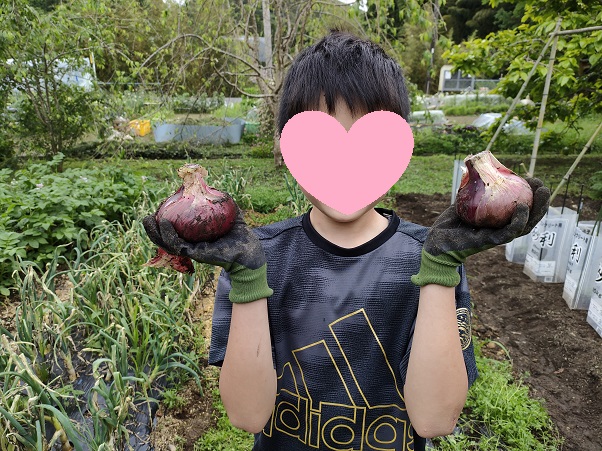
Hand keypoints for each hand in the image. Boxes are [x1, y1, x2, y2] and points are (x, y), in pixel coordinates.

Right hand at [142, 207, 272, 302]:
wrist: (249, 250)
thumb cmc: (240, 233)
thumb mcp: (230, 213)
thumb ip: (221, 200)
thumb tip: (212, 184)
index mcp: (195, 237)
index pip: (174, 230)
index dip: (163, 222)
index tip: (157, 210)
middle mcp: (191, 244)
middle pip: (165, 238)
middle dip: (152, 229)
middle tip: (145, 217)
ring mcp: (192, 250)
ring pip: (167, 243)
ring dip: (155, 233)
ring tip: (148, 219)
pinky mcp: (195, 254)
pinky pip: (177, 245)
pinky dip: (168, 235)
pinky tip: (164, 223)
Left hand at [411, 178, 549, 286]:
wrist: (437, 240)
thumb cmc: (451, 222)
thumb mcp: (465, 201)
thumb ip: (474, 187)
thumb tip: (479, 165)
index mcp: (500, 220)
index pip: (523, 207)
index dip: (531, 194)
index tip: (533, 179)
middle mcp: (502, 229)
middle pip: (529, 216)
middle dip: (541, 201)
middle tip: (543, 186)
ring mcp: (498, 236)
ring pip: (524, 225)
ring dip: (536, 209)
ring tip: (541, 193)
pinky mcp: (490, 242)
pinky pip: (508, 232)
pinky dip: (518, 220)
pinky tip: (522, 207)